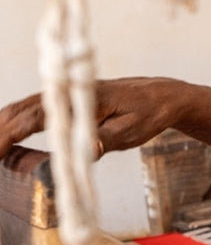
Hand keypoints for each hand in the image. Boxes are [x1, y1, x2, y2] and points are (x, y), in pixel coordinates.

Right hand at [0, 77, 182, 160]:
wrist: (161, 95)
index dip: (10, 134)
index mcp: (81, 99)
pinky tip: (5, 134)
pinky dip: (15, 120)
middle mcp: (68, 92)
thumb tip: (85, 151)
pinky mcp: (68, 99)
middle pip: (21, 110)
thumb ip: (105, 140)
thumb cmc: (148, 114)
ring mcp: (66, 94)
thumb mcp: (131, 131)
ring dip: (2, 125)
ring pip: (23, 107)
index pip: (36, 117)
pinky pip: (34, 108)